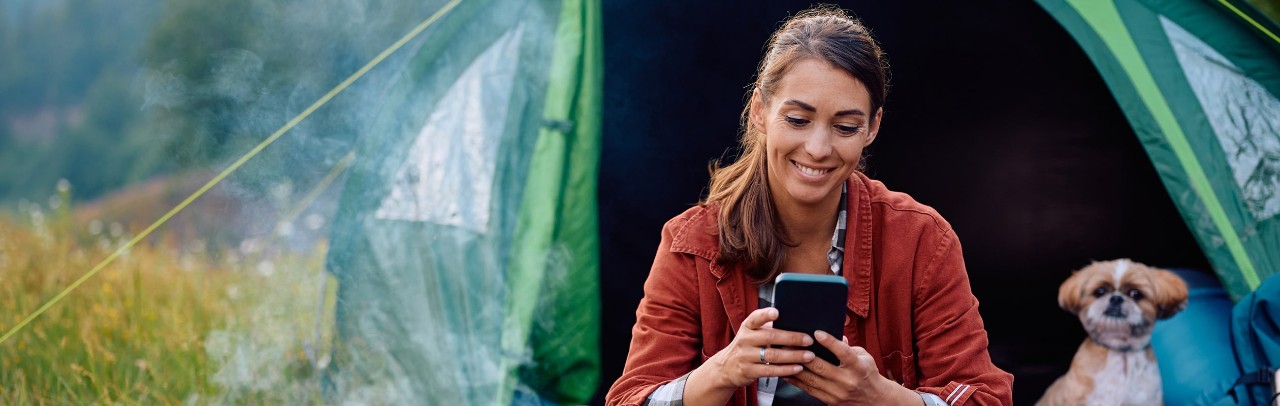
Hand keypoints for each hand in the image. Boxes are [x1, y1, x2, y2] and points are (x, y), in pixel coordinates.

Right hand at [699, 307, 815, 388]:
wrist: (726, 367)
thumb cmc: (746, 346)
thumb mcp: (751, 333)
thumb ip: (766, 327)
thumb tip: (793, 321)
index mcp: (747, 327)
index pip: (755, 318)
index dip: (766, 315)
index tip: (777, 312)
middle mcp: (745, 340)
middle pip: (770, 337)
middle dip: (791, 338)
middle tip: (808, 340)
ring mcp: (745, 356)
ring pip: (772, 355)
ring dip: (793, 356)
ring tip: (809, 355)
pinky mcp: (748, 371)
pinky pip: (770, 370)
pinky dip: (786, 370)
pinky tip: (798, 368)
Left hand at [783, 330, 915, 404]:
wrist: (875, 400)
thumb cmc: (867, 374)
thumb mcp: (864, 357)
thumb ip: (848, 346)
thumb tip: (835, 334)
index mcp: (858, 367)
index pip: (843, 352)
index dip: (829, 342)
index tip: (817, 333)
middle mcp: (847, 381)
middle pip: (821, 367)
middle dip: (803, 355)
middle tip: (791, 344)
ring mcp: (837, 393)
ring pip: (811, 379)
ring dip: (795, 367)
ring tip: (785, 356)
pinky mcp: (830, 401)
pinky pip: (809, 390)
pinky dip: (797, 381)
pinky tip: (788, 372)